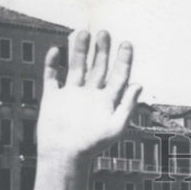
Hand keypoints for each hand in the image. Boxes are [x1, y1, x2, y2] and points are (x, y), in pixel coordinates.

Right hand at [33, 30, 141, 189]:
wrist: (64, 157)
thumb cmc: (92, 146)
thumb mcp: (115, 127)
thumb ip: (127, 106)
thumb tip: (139, 84)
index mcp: (107, 102)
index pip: (118, 76)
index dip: (123, 60)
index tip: (126, 44)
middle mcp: (90, 95)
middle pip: (98, 67)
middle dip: (102, 50)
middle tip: (104, 33)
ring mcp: (71, 94)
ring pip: (76, 66)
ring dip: (79, 50)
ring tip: (83, 33)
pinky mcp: (53, 97)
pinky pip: (52, 75)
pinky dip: (52, 63)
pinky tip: (57, 51)